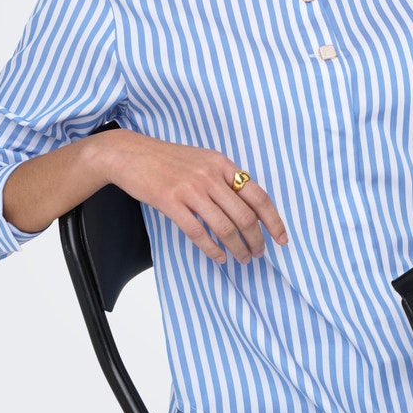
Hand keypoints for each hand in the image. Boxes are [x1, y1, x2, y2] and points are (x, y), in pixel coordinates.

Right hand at [102, 131, 287, 264]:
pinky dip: (212, 249)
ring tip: (242, 259)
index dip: (273, 219)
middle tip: (259, 253)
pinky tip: (219, 258)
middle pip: (245, 215)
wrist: (130, 154)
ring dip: (237, 248)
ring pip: (224, 227)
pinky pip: (198, 232)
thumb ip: (224, 178)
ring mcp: (190, 189)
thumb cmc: (168, 159)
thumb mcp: (203, 160)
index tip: (281, 238)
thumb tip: (248, 206)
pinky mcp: (170, 202)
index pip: (258, 195)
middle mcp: (210, 175)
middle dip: (256, 239)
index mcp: (222, 164)